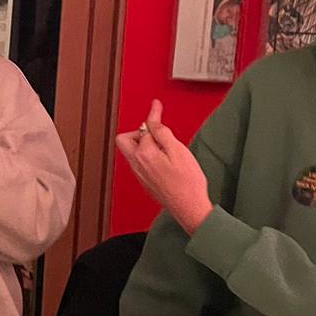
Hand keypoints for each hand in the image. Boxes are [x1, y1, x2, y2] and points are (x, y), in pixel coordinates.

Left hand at [114, 100, 213, 234]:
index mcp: (143, 154)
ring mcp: (139, 174)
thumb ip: (162, 133)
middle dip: (139, 132)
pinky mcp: (145, 181)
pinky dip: (148, 155)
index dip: (153, 116)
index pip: (144, 128)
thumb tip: (152, 119)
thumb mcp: (178, 151)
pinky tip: (164, 159)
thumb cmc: (188, 183)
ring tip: (165, 147)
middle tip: (157, 133)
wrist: (190, 208)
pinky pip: (139, 162)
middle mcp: (137, 165)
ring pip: (132, 151)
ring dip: (145, 144)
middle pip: (125, 140)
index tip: (156, 106)